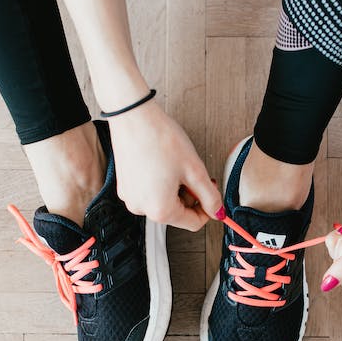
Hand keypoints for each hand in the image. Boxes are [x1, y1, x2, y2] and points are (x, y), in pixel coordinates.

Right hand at [107, 100, 221, 230]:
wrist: (133, 117)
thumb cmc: (161, 139)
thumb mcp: (194, 170)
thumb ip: (210, 196)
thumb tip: (218, 212)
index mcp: (160, 210)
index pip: (193, 224)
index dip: (208, 209)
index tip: (212, 192)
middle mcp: (141, 209)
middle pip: (177, 213)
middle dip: (190, 196)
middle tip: (194, 172)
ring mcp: (130, 198)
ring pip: (163, 202)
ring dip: (175, 188)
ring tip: (175, 165)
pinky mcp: (124, 186)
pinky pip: (149, 192)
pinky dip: (160, 183)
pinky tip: (161, 163)